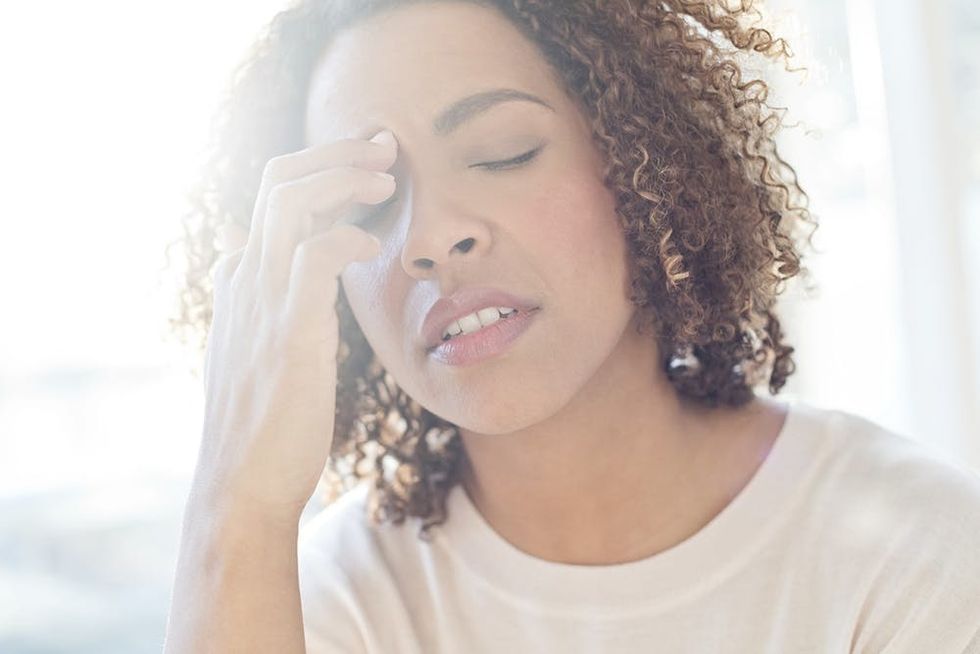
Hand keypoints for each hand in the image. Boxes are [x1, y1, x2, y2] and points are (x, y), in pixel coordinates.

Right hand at [189, 129, 397, 523]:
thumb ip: (250, 297)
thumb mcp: (251, 348)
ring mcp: (261, 301)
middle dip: (333, 152)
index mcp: (239, 281)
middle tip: (385, 146)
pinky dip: (347, 238)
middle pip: (277, 180)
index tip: (368, 165)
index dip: (319, 170)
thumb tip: (235, 251)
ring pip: (290, 201)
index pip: (270, 197)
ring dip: (342, 176)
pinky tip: (374, 248)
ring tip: (387, 176)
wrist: (244, 485)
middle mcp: (243, 279)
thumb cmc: (262, 421)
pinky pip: (315, 256)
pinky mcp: (289, 331)